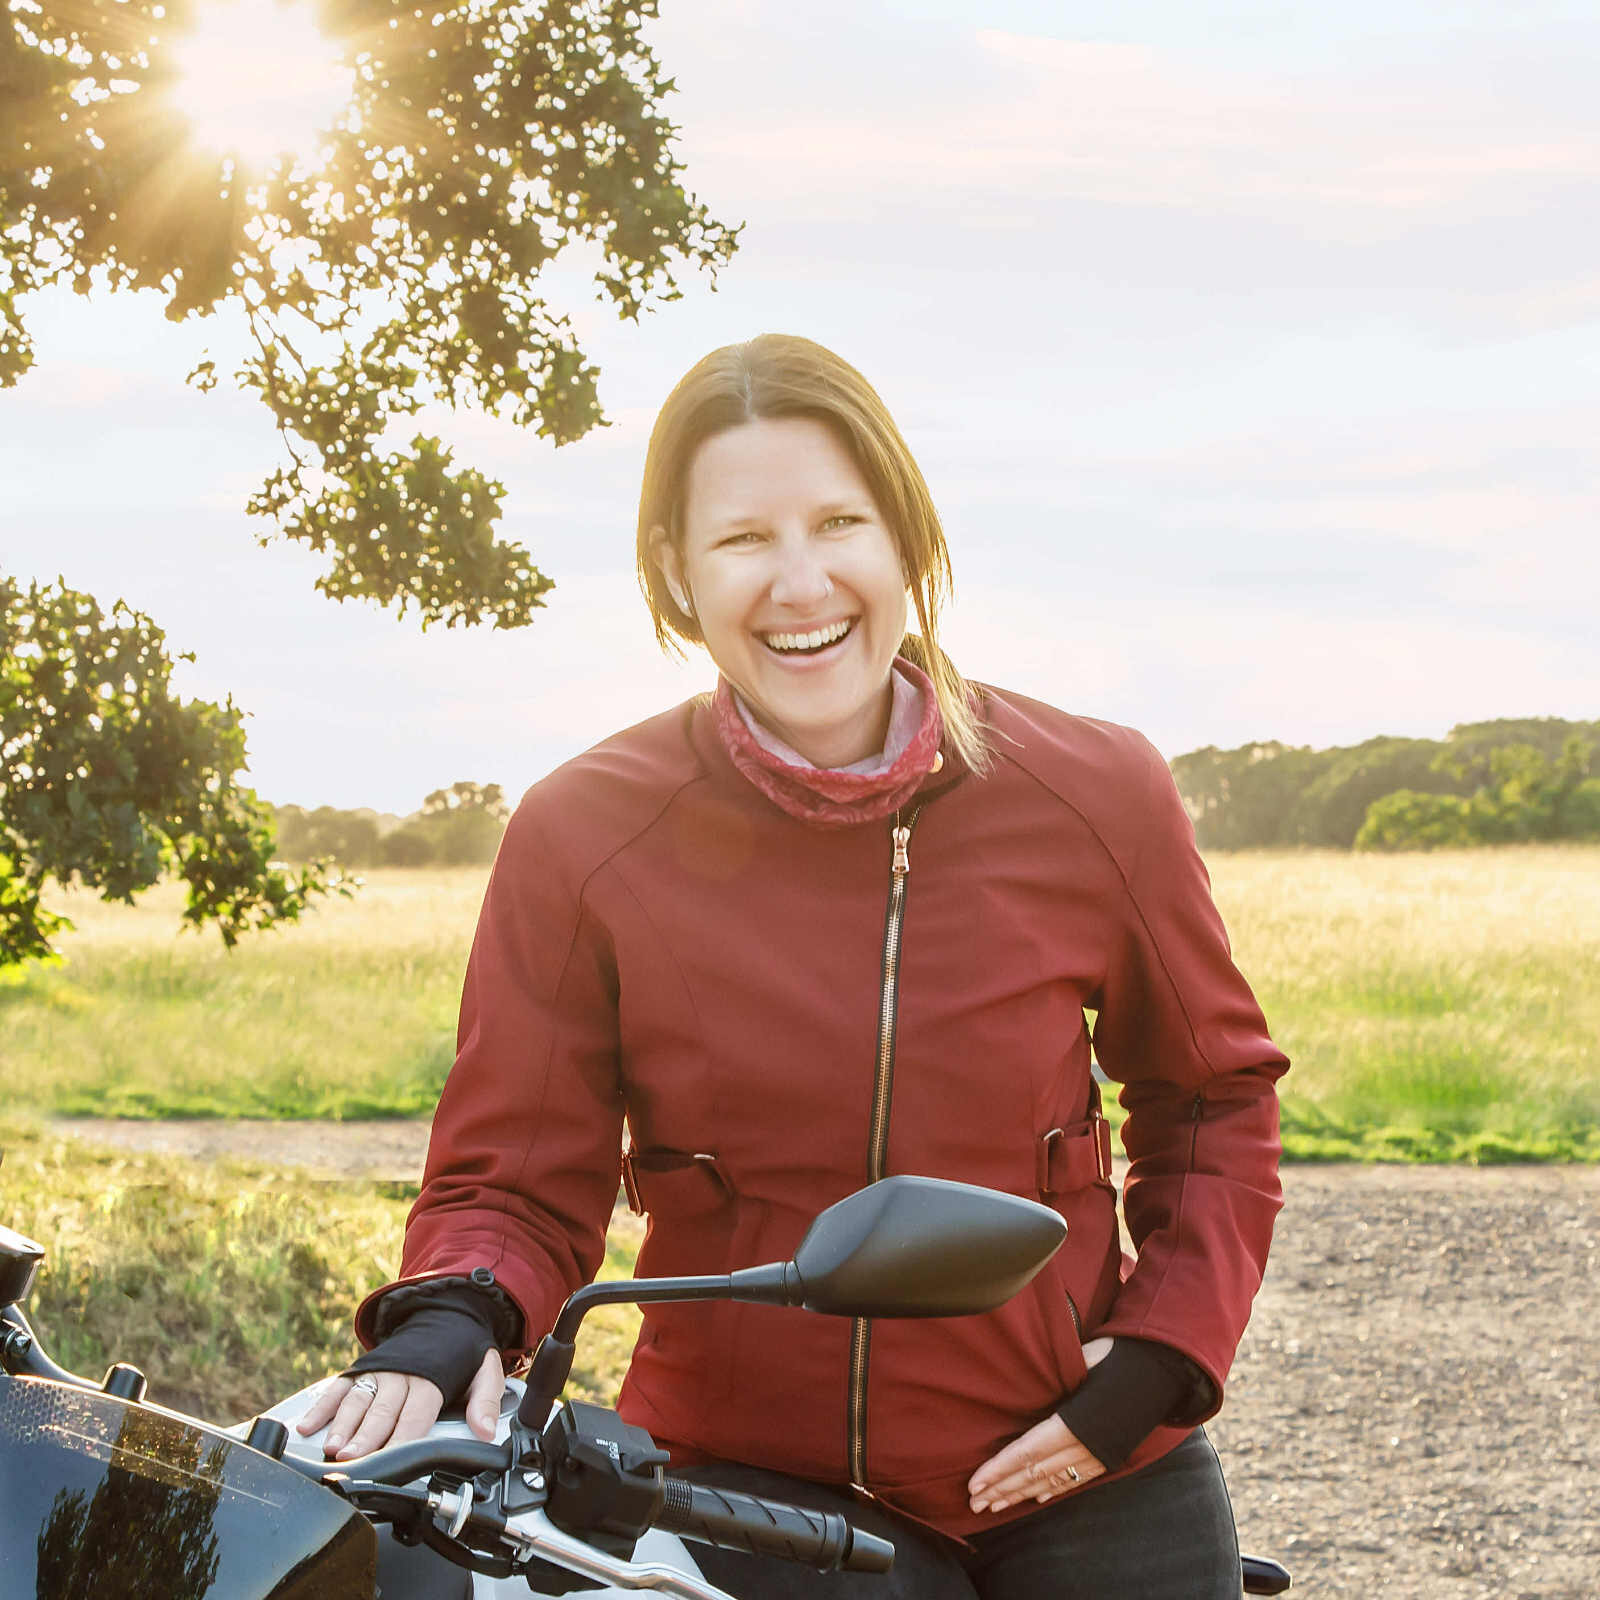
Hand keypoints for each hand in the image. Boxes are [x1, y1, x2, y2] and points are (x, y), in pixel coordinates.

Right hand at [295, 1348, 505, 1460]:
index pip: (415, 1414)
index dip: (402, 1438)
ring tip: (330, 1446)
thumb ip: (487, 1401)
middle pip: (381, 1411)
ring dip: (341, 1425)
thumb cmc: (463, 1351)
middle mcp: (400, 1375)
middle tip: (349, 1457)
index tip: (391, 1459)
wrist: (445, 1315)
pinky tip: (305, 1425)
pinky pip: (337, 1388)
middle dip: (364, 1436)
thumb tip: (487, 1432)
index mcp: (430, 1379)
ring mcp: (377, 1371)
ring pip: (356, 1401)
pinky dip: (320, 1406)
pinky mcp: (361, 1369)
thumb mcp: (486, 1371)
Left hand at [967, 1336, 1114, 1513]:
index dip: (999, 1470)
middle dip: (1003, 1489)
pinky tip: (1036, 1497)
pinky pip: (1074, 1478)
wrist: (1162, 1370)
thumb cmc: (1115, 1357)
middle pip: (1034, 1473)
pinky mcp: (1107, 1455)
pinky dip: (1052, 1488)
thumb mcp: (1079, 1362)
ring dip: (1022, 1494)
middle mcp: (1084, 1446)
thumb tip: (1025, 1371)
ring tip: (996, 1506)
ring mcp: (1097, 1454)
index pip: (1026, 1454)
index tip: (975, 1484)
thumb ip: (1052, 1378)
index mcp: (1072, 1424)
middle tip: (974, 1504)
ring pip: (1052, 1481)